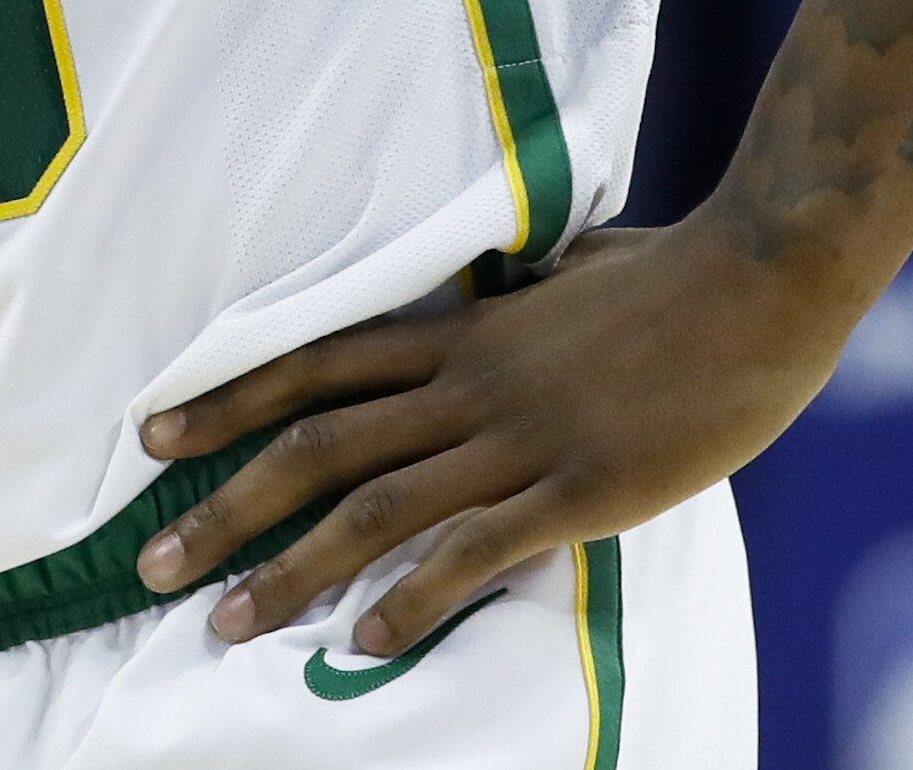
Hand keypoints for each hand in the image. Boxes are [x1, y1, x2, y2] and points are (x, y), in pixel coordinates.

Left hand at [128, 221, 855, 655]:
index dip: (228, 400)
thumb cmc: (676, 270)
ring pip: (373, 507)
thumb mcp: (568, 270)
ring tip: (223, 622)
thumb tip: (508, 290)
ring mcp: (519, 439)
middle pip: (317, 446)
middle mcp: (467, 384)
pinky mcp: (579, 491)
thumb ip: (518, 297)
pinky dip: (411, 599)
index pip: (314, 364)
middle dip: (224, 507)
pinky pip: (474, 550)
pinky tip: (362, 643)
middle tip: (152, 564)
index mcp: (461, 331)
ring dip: (289, 570)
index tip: (153, 437)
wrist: (760, 278)